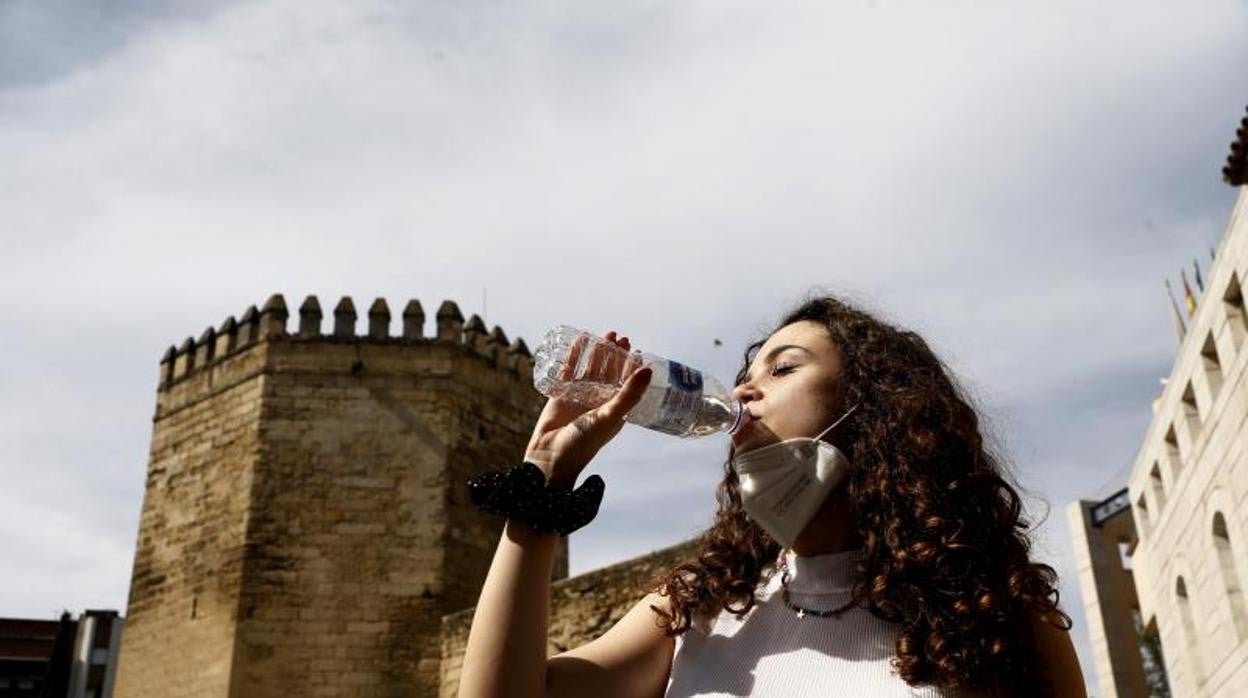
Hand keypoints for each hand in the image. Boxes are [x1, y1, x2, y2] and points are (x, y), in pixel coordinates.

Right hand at [524, 330, 652, 487]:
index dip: (631, 366)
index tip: (636, 349)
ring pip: (590, 369)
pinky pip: (569, 370)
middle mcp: (599, 402)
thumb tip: (648, 370)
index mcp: (615, 410)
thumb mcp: (610, 417)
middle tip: (620, 337)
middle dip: (615, 354)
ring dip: (596, 352)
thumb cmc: (584, 443)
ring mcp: (580, 397)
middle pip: (609, 372)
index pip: (626, 382)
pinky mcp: (561, 394)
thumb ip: (629, 394)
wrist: (550, 457)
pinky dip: (574, 356)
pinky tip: (578, 341)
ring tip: (604, 335)